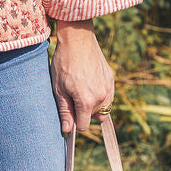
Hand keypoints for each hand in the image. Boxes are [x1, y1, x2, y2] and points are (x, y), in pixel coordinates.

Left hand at [50, 20, 113, 134]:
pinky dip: (99, 94)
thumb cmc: (64, 63)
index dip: (74, 122)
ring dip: (92, 104)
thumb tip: (67, 130)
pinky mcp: (111, 79)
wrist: (78, 40)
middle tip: (72, 94)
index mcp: (87, 101)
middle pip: (93, 117)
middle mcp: (102, 97)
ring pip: (102, 107)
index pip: (84, 126)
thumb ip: (65, 111)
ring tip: (80, 88)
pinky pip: (107, 96)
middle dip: (83, 111)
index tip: (68, 112)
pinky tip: (88, 82)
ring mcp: (109, 88)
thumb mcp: (58, 89)